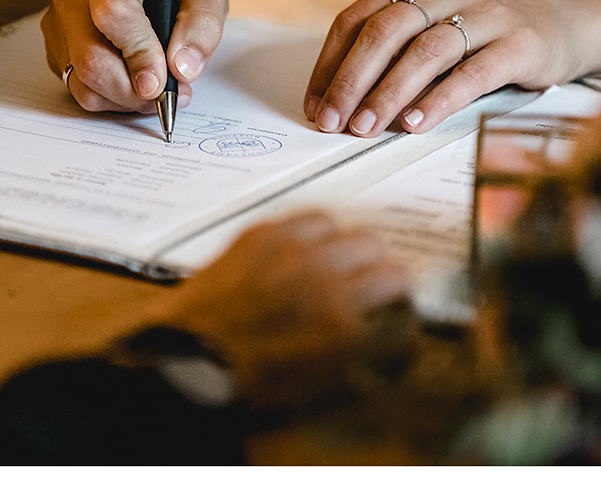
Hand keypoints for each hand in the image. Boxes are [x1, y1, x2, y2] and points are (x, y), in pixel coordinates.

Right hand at [40, 0, 227, 112]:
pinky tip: (137, 85)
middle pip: (92, 59)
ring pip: (84, 84)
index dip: (139, 54)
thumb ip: (202, 25)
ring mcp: (59, 24)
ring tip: (159, 90)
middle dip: (135, 90)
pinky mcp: (58, 52)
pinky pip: (81, 91)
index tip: (162, 81)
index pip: (113, 13)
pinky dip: (114, 100)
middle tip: (170, 94)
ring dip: (127, 100)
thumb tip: (182, 67)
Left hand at [144, 212, 412, 405]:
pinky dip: (310, 232)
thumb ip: (375, 355)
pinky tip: (302, 247)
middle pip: (374, 245)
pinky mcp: (259, 235)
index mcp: (343, 314)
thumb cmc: (259, 382)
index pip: (399, 279)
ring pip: (339, 226)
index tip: (396, 298)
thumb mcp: (329, 384)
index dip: (401, 290)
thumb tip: (406, 338)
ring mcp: (288, 248)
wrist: (194, 362)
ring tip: (333, 260)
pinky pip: (302, 218)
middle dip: (376, 264)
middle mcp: (321, 272)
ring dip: (343, 244)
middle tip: (367, 280)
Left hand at [303, 0, 600, 136]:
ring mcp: (487, 14)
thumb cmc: (496, 30)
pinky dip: (439, 99)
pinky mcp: (521, 43)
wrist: (578, 16)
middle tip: (330, 121)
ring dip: (387, 93)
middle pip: (384, 31)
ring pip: (424, 51)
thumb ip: (400, 46)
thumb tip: (343, 98)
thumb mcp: (443, 22)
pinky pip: (471, 73)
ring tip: (364, 128)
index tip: (314, 102)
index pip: (358, 17)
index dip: (330, 62)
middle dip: (350, 80)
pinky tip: (415, 123)